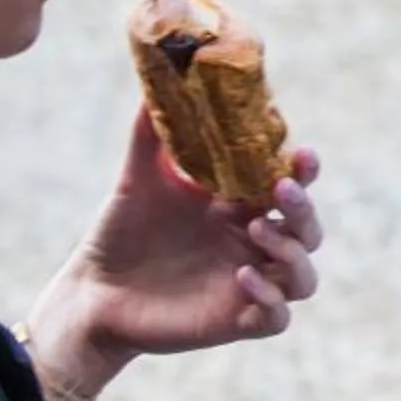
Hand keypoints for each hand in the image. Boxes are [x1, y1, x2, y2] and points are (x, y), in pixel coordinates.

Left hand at [28, 107, 324, 398]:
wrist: (93, 292)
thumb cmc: (120, 234)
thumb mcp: (137, 179)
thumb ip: (151, 134)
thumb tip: (156, 78)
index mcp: (239, 208)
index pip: (289, 185)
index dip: (304, 170)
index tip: (300, 152)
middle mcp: (252, 245)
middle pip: (308, 229)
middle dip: (304, 209)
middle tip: (280, 189)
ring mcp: (249, 285)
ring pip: (304, 276)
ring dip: (292, 252)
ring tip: (257, 231)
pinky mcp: (236, 321)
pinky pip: (278, 318)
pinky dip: (270, 299)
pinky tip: (242, 278)